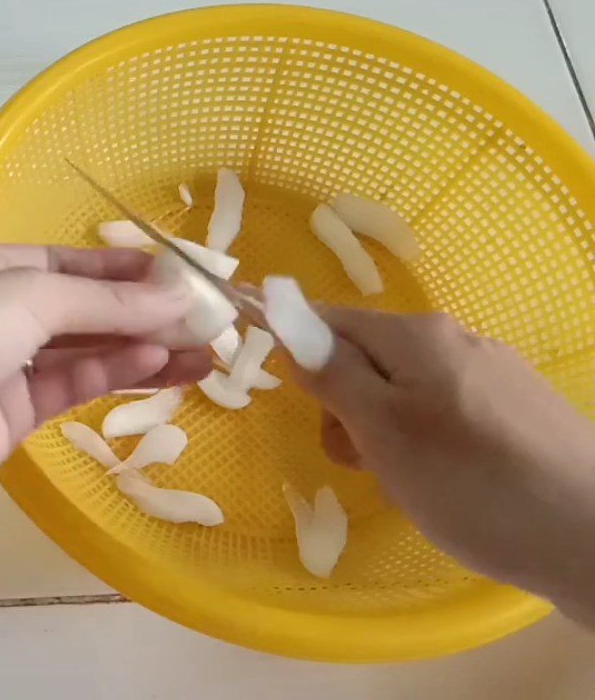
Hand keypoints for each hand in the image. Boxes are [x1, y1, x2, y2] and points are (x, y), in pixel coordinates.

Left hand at [0, 243, 209, 488]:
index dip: (122, 268)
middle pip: (83, 308)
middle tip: (200, 316)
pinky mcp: (18, 412)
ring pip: (86, 350)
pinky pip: (76, 383)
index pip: (67, 262)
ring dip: (142, 347)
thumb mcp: (34, 296)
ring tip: (200, 351)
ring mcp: (5, 364)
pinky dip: (116, 372)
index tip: (176, 274)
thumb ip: (109, 299)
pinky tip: (160, 365)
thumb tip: (180, 294)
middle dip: (141, 312)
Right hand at [297, 308, 594, 625]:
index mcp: (417, 336)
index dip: (296, 341)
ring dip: (387, 430)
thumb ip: (333, 376)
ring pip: (406, 390)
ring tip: (410, 482)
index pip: (331, 318)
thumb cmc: (472, 482)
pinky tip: (452, 483)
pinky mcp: (516, 407)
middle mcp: (455, 340)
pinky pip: (445, 410)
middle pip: (369, 359)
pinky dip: (427, 440)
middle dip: (349, 406)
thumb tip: (294, 330)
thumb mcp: (383, 431)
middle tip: (363, 459)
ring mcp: (492, 372)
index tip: (285, 383)